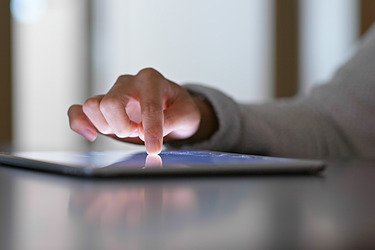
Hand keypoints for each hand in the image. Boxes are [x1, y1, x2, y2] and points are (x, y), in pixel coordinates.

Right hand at [67, 68, 216, 153]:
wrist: (170, 107)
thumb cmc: (178, 108)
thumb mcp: (188, 114)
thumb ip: (174, 120)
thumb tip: (151, 133)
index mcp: (152, 80)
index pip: (148, 105)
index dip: (151, 129)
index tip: (153, 149)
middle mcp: (128, 82)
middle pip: (111, 102)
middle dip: (124, 126)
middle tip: (137, 133)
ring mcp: (112, 92)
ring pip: (92, 107)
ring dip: (108, 127)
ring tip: (126, 130)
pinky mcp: (101, 106)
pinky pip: (78, 110)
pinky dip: (79, 123)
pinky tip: (91, 135)